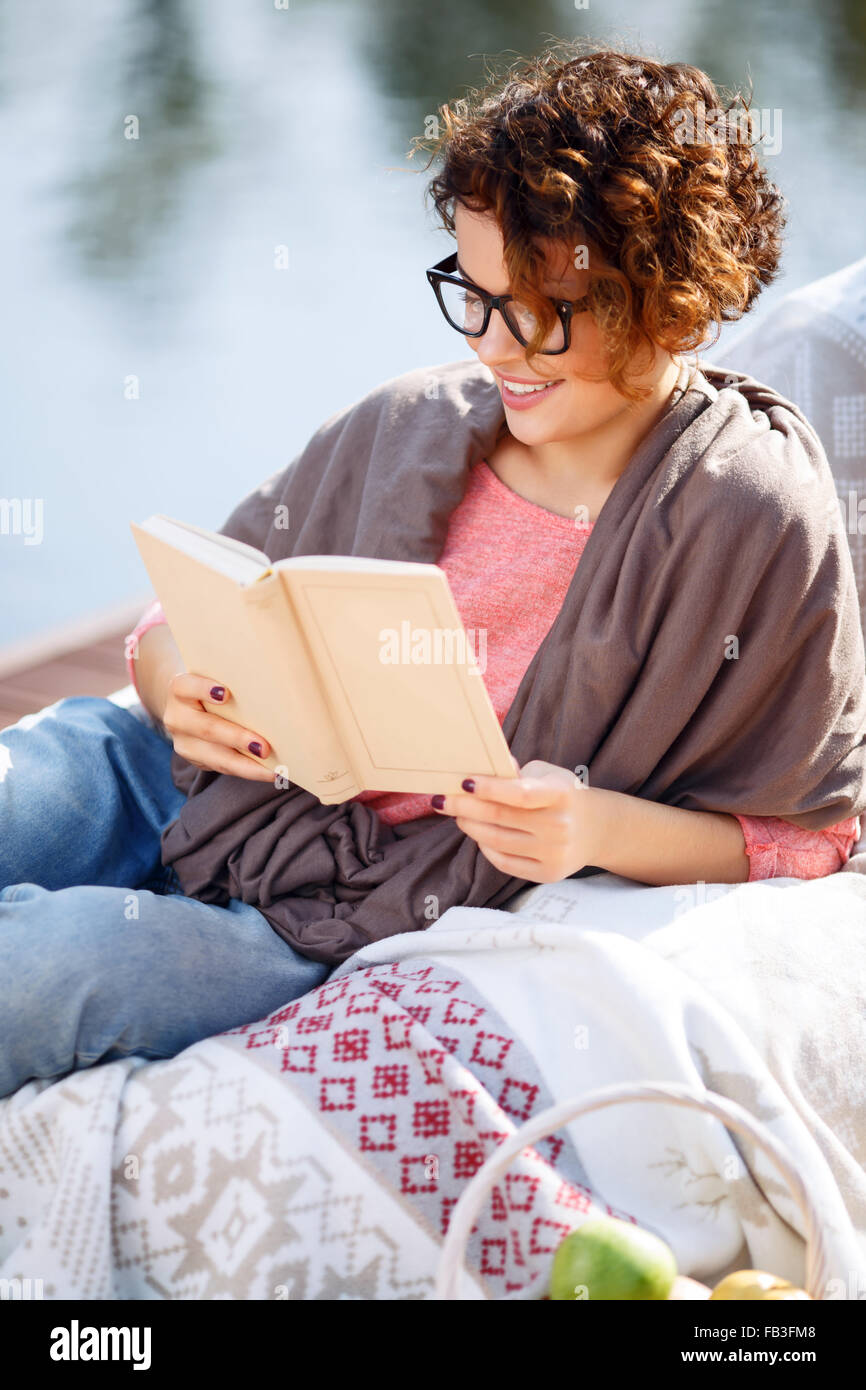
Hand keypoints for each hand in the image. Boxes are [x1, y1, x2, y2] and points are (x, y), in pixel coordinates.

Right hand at [161, 674, 274, 781]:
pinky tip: (269, 772)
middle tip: (265, 748)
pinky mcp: (195, 760)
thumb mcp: (217, 677)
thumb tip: (275, 687)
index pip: (186, 686)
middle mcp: (177, 716)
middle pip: (207, 728)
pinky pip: (223, 768)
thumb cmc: (214, 684)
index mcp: (180, 688)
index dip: (203, 689)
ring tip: (273, 771)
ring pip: (216, 757)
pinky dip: (248, 770)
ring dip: (247, 766)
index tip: (225, 693)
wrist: (188, 703)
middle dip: (238, 739)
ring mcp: (184, 742)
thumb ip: (236, 681)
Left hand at [430, 758, 601, 882]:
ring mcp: (554, 853)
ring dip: (469, 826)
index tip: (463, 782)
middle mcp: (559, 826)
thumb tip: (483, 770)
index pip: (519, 794)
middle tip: (442, 800)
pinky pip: (504, 862)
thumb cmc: (562, 794)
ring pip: (496, 841)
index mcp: (561, 794)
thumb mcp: (548, 774)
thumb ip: (516, 772)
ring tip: (458, 815)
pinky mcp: (548, 874)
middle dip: (463, 807)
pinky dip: (485, 847)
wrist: (596, 830)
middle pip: (499, 817)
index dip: (488, 788)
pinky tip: (478, 834)